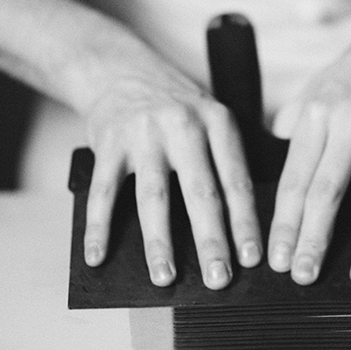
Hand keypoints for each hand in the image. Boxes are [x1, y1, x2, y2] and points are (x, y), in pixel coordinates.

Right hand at [82, 51, 261, 288]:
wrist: (122, 70)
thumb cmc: (176, 106)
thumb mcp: (211, 116)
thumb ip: (227, 158)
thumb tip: (245, 223)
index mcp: (218, 121)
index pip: (236, 179)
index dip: (246, 222)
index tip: (252, 258)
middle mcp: (184, 125)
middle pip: (201, 191)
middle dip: (211, 240)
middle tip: (218, 279)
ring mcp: (144, 134)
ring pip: (154, 196)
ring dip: (159, 242)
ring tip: (165, 277)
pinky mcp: (109, 142)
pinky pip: (103, 191)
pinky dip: (99, 227)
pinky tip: (98, 255)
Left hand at [268, 5, 350, 286]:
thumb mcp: (313, 92)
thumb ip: (291, 129)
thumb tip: (267, 165)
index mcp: (315, 115)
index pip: (294, 177)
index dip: (283, 221)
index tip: (275, 257)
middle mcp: (349, 123)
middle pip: (328, 190)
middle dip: (314, 238)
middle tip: (304, 276)